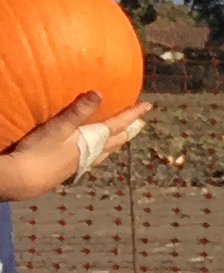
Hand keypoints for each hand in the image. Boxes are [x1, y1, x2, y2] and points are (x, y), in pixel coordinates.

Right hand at [0, 94, 137, 200]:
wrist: (25, 179)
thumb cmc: (41, 151)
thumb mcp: (59, 127)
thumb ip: (79, 110)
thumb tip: (99, 93)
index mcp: (93, 140)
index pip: (118, 124)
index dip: (133, 114)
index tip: (148, 106)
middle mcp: (94, 152)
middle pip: (118, 139)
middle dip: (131, 129)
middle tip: (141, 122)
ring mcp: (84, 162)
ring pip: (109, 150)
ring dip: (119, 141)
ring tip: (124, 136)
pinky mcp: (74, 169)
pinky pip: (97, 157)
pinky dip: (105, 150)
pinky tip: (98, 153)